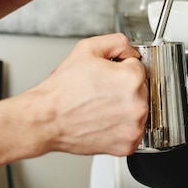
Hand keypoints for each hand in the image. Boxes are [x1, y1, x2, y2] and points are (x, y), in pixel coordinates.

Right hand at [29, 33, 147, 155]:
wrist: (47, 119)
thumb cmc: (63, 89)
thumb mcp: (87, 49)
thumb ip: (118, 42)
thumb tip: (132, 51)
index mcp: (131, 78)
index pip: (138, 66)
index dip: (119, 68)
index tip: (107, 76)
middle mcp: (137, 104)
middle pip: (140, 88)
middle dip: (123, 88)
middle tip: (100, 92)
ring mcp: (134, 127)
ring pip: (138, 110)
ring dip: (124, 107)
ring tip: (100, 106)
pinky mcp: (128, 145)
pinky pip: (133, 130)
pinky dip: (121, 127)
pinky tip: (103, 121)